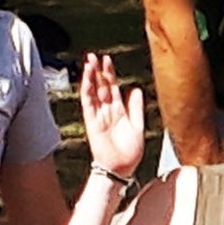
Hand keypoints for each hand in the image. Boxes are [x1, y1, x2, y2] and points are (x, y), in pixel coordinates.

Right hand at [80, 53, 145, 179]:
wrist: (121, 169)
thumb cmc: (130, 152)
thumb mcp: (138, 126)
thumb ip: (136, 108)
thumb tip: (136, 89)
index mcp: (119, 110)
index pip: (113, 87)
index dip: (110, 73)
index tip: (107, 59)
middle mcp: (107, 110)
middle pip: (101, 86)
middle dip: (98, 70)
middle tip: (95, 55)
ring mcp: (98, 115)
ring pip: (93, 91)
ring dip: (90, 76)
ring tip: (89, 61)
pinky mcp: (92, 121)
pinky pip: (88, 102)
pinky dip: (86, 89)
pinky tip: (86, 77)